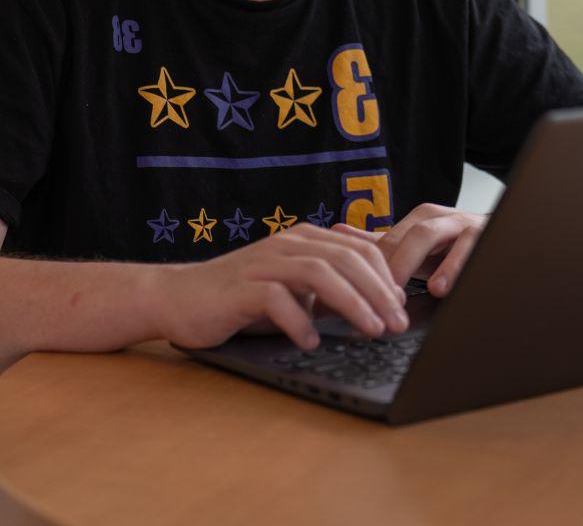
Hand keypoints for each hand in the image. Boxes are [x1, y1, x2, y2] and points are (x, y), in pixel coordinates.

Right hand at [150, 223, 408, 351]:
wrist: (179, 298)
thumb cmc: (243, 297)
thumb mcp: (294, 289)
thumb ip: (328, 288)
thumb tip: (378, 302)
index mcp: (305, 239)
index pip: (358, 249)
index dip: (386, 276)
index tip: (402, 305)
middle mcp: (287, 244)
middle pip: (346, 259)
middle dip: (378, 291)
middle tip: (397, 323)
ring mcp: (263, 263)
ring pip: (319, 272)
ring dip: (351, 303)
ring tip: (370, 330)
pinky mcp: (240, 288)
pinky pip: (276, 299)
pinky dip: (299, 321)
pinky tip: (311, 343)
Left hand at [332, 204, 486, 297]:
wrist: (503, 240)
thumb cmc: (452, 248)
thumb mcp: (415, 247)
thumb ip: (379, 241)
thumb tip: (337, 230)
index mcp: (421, 219)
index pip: (390, 239)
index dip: (371, 264)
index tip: (355, 292)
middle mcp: (441, 218)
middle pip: (411, 234)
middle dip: (392, 262)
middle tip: (376, 292)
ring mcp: (464, 226)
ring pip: (434, 234)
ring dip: (418, 260)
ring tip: (408, 288)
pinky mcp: (487, 237)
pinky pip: (471, 247)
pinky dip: (456, 266)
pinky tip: (443, 287)